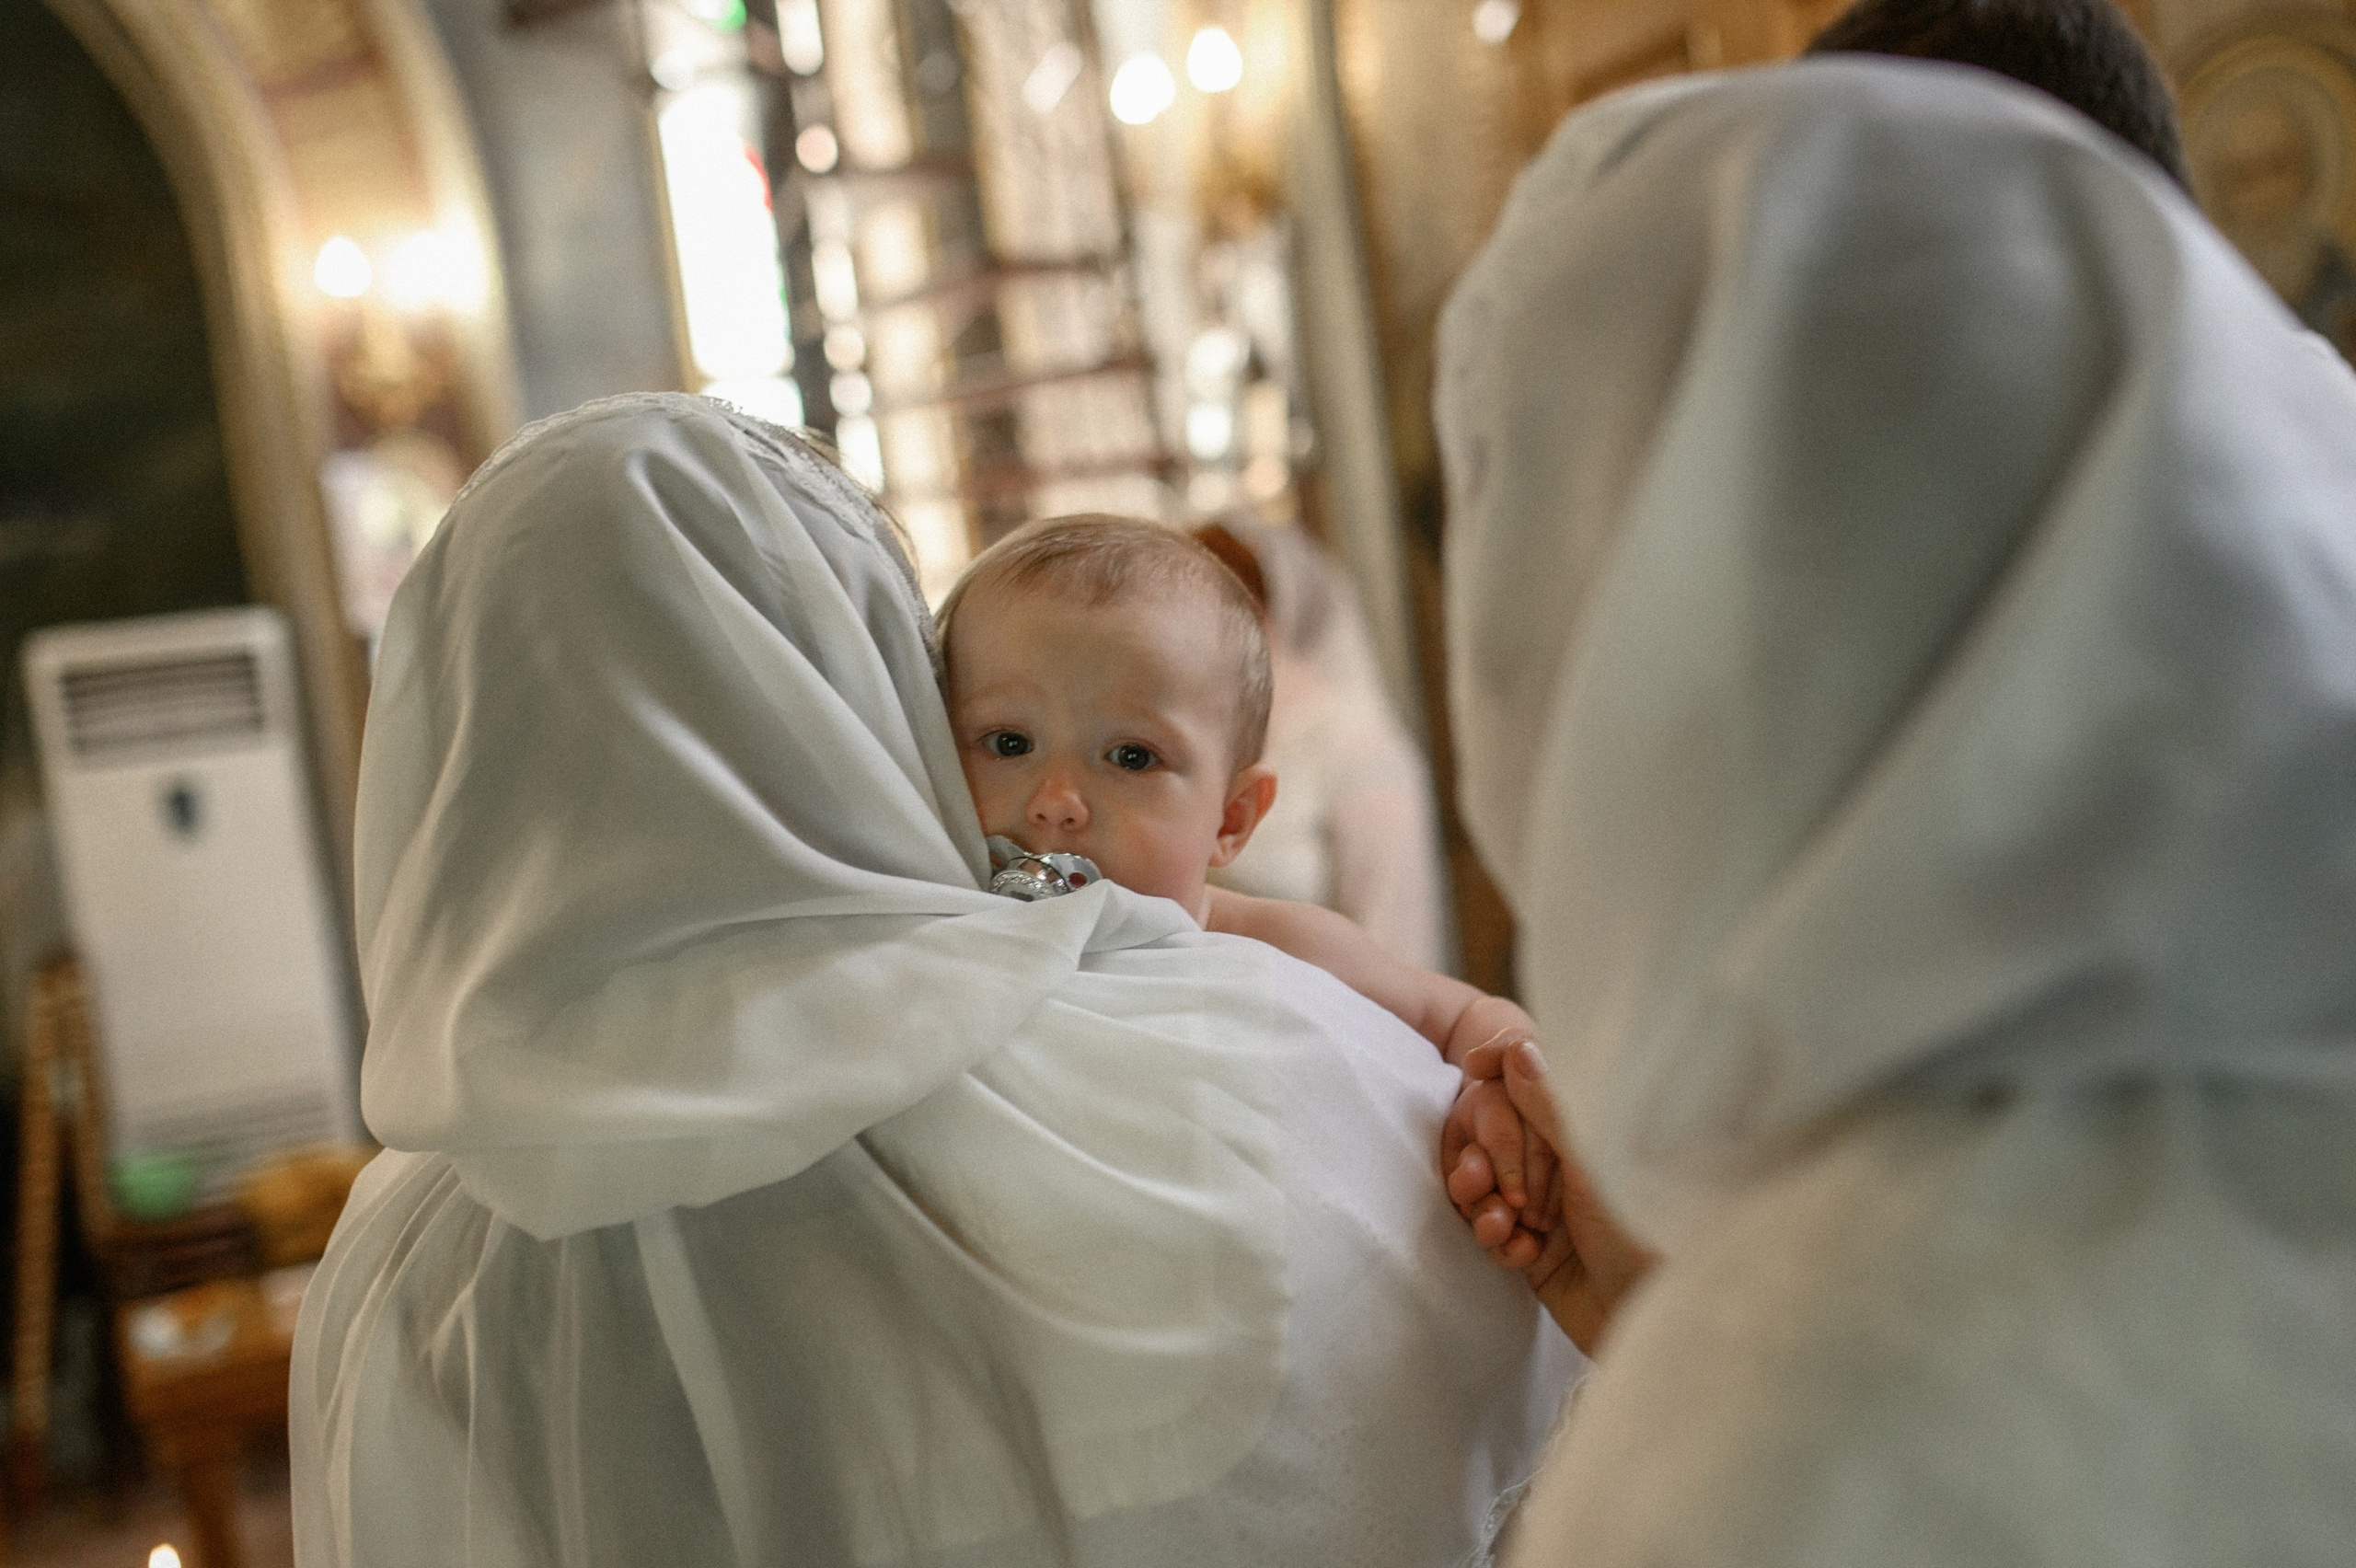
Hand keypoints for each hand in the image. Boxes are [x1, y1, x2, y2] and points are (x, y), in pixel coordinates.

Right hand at [1460, 1038, 1657, 1353]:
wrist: (1654, 1324)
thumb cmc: (1644, 1237)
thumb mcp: (1595, 1164)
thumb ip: (1553, 1109)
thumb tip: (1520, 1047)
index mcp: (1590, 1132)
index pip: (1533, 1082)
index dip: (1501, 1071)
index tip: (1474, 1065)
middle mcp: (1570, 1163)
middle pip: (1499, 1133)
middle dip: (1483, 1155)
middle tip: (1481, 1181)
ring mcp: (1552, 1207)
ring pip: (1490, 1185)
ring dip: (1483, 1202)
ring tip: (1501, 1225)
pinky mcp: (1538, 1251)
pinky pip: (1495, 1230)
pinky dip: (1497, 1239)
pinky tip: (1519, 1254)